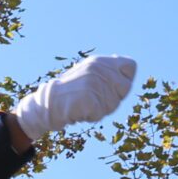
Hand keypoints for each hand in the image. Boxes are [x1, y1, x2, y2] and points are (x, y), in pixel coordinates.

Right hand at [9, 54, 136, 143]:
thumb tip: (129, 66)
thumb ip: (107, 70)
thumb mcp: (88, 73)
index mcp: (99, 61)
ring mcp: (93, 84)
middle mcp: (98, 70)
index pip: (130, 66)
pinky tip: (79, 111)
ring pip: (114, 104)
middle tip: (96, 99)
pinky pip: (100, 114)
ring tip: (84, 104)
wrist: (47, 104)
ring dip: (101, 109)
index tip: (113, 86)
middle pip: (125, 88)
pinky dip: (91, 116)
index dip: (125, 79)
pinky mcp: (88, 100)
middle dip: (114, 98)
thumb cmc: (70, 91)